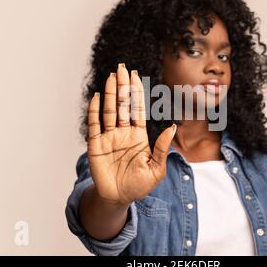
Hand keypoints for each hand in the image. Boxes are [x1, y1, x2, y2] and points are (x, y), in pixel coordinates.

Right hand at [87, 63, 175, 205]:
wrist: (118, 199)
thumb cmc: (139, 186)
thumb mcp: (156, 170)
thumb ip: (162, 148)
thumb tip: (172, 127)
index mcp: (138, 136)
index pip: (137, 109)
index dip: (137, 92)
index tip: (136, 75)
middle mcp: (123, 132)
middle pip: (123, 105)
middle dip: (123, 86)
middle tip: (122, 67)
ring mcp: (108, 137)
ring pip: (109, 111)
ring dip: (110, 94)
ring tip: (111, 77)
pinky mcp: (96, 145)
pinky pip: (94, 125)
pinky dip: (95, 111)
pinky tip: (97, 97)